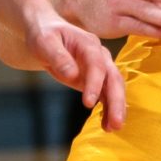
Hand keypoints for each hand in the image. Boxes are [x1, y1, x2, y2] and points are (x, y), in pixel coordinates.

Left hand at [24, 5, 125, 130]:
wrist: (46, 32)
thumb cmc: (44, 34)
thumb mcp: (44, 42)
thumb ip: (58, 57)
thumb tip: (72, 75)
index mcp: (88, 43)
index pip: (96, 64)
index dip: (94, 83)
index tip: (88, 104)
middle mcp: (99, 55)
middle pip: (113, 78)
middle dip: (116, 101)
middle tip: (115, 122)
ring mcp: (99, 67)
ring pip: (113, 88)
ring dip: (115, 108)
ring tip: (112, 128)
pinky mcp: (95, 79)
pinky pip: (105, 94)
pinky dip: (107, 109)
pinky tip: (106, 125)